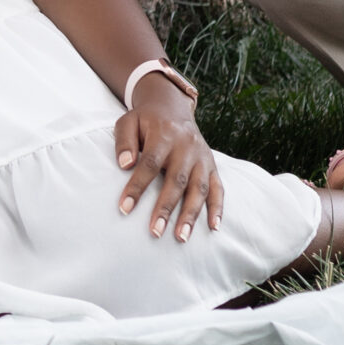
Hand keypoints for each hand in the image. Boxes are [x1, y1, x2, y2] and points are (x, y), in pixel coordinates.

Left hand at [113, 77, 222, 242]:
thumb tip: (125, 165)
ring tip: (181, 237)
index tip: (124, 208)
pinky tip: (214, 227)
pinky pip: (218, 187)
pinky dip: (218, 208)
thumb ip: (124, 142)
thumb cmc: (145, 121)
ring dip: (191, 214)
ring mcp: (202, 157)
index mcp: (164, 134)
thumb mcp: (128, 122)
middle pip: (177, 180)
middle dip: (166, 208)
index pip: (150, 163)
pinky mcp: (212, 165)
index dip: (137, 187)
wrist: (172, 107)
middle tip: (155, 232)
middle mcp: (187, 146)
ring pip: (199, 188)